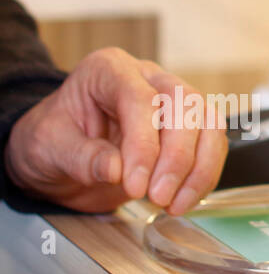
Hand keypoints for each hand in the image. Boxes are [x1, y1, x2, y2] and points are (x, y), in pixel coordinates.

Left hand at [4, 48, 227, 213]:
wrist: (62, 156)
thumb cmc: (54, 142)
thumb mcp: (49, 148)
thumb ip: (81, 157)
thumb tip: (115, 169)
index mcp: (109, 70)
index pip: (140, 98)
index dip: (143, 144)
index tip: (135, 184)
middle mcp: (148, 79)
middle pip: (185, 106)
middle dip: (177, 158)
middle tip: (157, 196)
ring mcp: (174, 103)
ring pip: (209, 125)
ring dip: (199, 170)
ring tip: (173, 203)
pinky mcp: (191, 130)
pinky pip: (212, 148)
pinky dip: (203, 178)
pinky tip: (182, 200)